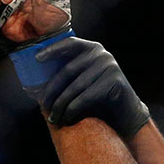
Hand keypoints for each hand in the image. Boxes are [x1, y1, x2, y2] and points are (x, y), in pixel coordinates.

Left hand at [36, 37, 150, 134]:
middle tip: (44, 106)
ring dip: (61, 105)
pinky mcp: (114, 82)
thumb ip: (69, 73)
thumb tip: (38, 78)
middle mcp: (101, 54)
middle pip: (68, 70)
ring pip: (75, 87)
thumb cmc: (99, 97)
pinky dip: (72, 110)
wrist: (126, 113)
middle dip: (52, 90)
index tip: (37, 59)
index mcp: (91, 48)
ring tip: (53, 117)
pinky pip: (86, 97)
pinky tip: (66, 119)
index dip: (52, 50)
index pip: (69, 44)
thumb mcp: (84, 79)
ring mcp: (110, 66)